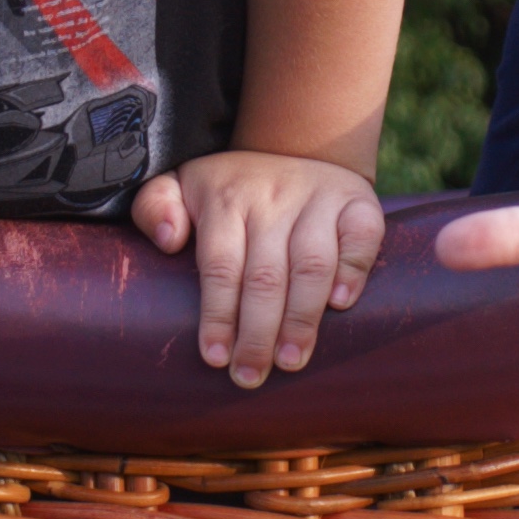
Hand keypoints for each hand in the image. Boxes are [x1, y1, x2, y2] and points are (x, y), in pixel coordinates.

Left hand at [134, 148, 386, 381]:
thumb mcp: (182, 184)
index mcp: (226, 198)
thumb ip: (156, 206)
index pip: (220, 265)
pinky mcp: (358, 201)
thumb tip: (167, 240)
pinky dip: (354, 270)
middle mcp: (274, 197)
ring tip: (291, 360)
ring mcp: (319, 198)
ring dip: (302, 316)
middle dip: (258, 332)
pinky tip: (340, 305)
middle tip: (251, 375)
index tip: (216, 357)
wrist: (297, 142)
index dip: (219, 315)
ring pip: (312, 262)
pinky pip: (362, 235)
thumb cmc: (232, 186)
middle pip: (266, 274)